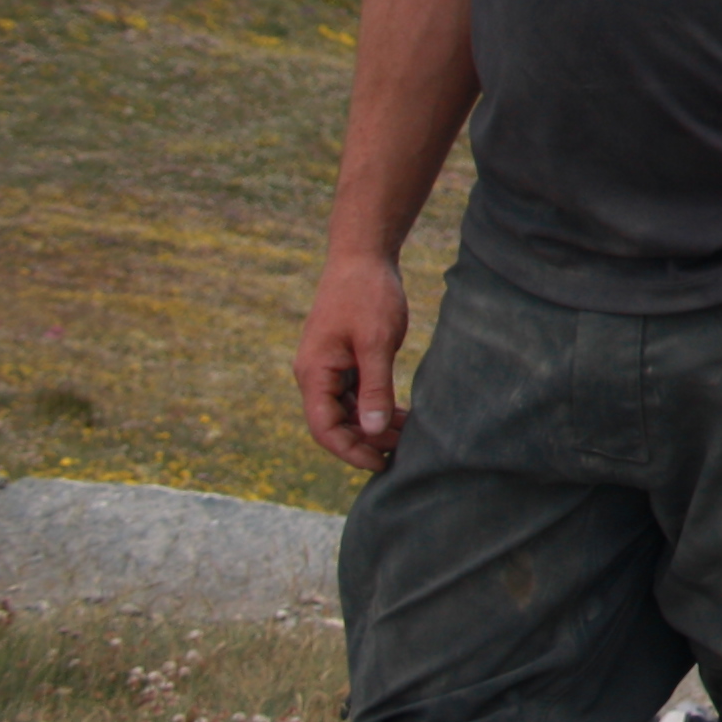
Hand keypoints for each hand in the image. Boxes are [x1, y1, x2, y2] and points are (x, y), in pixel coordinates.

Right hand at [295, 254, 410, 471]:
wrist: (362, 257)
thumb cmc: (368, 296)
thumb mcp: (376, 343)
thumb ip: (374, 387)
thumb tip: (372, 430)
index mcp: (314, 374)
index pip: (324, 429)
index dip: (350, 451)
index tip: (381, 464)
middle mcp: (315, 375)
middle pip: (334, 424)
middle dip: (366, 441)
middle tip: (402, 452)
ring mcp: (328, 368)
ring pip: (346, 411)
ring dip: (373, 426)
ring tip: (407, 435)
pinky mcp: (343, 359)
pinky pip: (354, 394)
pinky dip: (375, 407)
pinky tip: (401, 414)